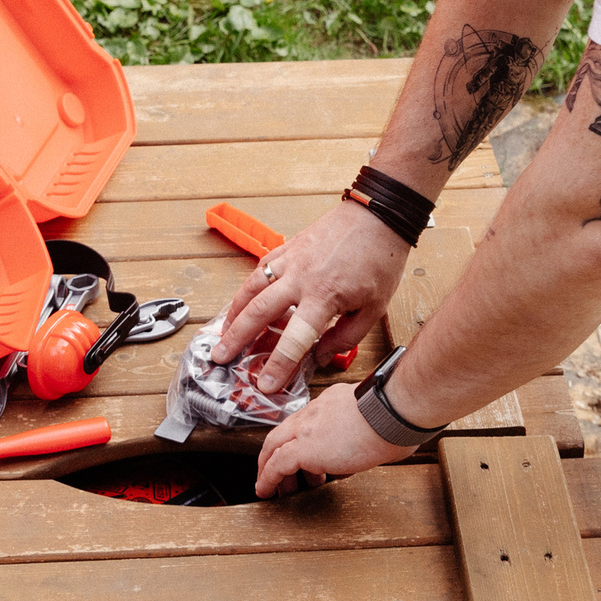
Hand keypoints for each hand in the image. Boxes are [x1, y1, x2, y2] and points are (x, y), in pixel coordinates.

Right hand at [216, 199, 408, 393]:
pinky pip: (261, 268)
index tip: (265, 385)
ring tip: (222, 333)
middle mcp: (301, 278)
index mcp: (324, 296)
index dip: (277, 365)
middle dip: (236, 339)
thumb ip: (345, 337)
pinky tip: (242, 302)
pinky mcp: (289, 246)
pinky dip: (248, 287)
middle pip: (259, 313)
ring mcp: (291, 259)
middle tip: (220, 358)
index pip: (294, 339)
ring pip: (252, 288)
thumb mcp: (373, 308)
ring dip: (233, 312)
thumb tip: (320, 356)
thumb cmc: (380, 260)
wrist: (379, 215)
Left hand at [254, 381, 415, 497]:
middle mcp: (316, 411)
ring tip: (276, 488)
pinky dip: (268, 478)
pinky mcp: (304, 448)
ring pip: (275, 446)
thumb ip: (373, 432)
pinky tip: (265, 490)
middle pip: (284, 432)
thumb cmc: (397, 415)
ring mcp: (307, 428)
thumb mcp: (379, 418)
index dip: (300, 439)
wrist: (393, 411)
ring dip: (272, 468)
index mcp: (333, 403)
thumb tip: (381, 448)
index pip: (307, 421)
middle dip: (276, 455)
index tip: (302, 457)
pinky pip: (277, 465)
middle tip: (280, 475)